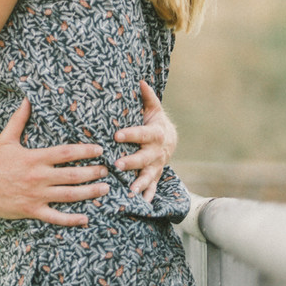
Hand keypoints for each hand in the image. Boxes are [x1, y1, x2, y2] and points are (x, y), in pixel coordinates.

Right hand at [0, 98, 108, 226]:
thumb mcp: (6, 139)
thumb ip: (19, 120)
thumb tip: (27, 100)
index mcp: (34, 158)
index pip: (65, 153)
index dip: (84, 151)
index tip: (99, 150)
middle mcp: (39, 177)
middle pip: (72, 175)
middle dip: (93, 172)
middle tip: (106, 170)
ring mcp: (37, 195)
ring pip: (69, 195)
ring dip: (90, 192)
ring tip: (104, 189)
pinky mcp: (33, 210)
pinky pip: (56, 217)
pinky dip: (72, 219)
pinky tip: (86, 218)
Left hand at [114, 81, 176, 201]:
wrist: (169, 139)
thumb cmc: (154, 122)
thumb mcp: (153, 109)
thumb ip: (147, 97)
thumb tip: (140, 81)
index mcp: (156, 134)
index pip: (142, 134)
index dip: (131, 134)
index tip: (117, 135)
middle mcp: (157, 151)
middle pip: (144, 157)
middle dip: (132, 161)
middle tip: (118, 164)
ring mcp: (157, 165)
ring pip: (149, 175)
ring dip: (140, 183)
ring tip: (130, 190)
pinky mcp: (155, 175)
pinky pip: (153, 186)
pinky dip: (148, 194)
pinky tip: (141, 203)